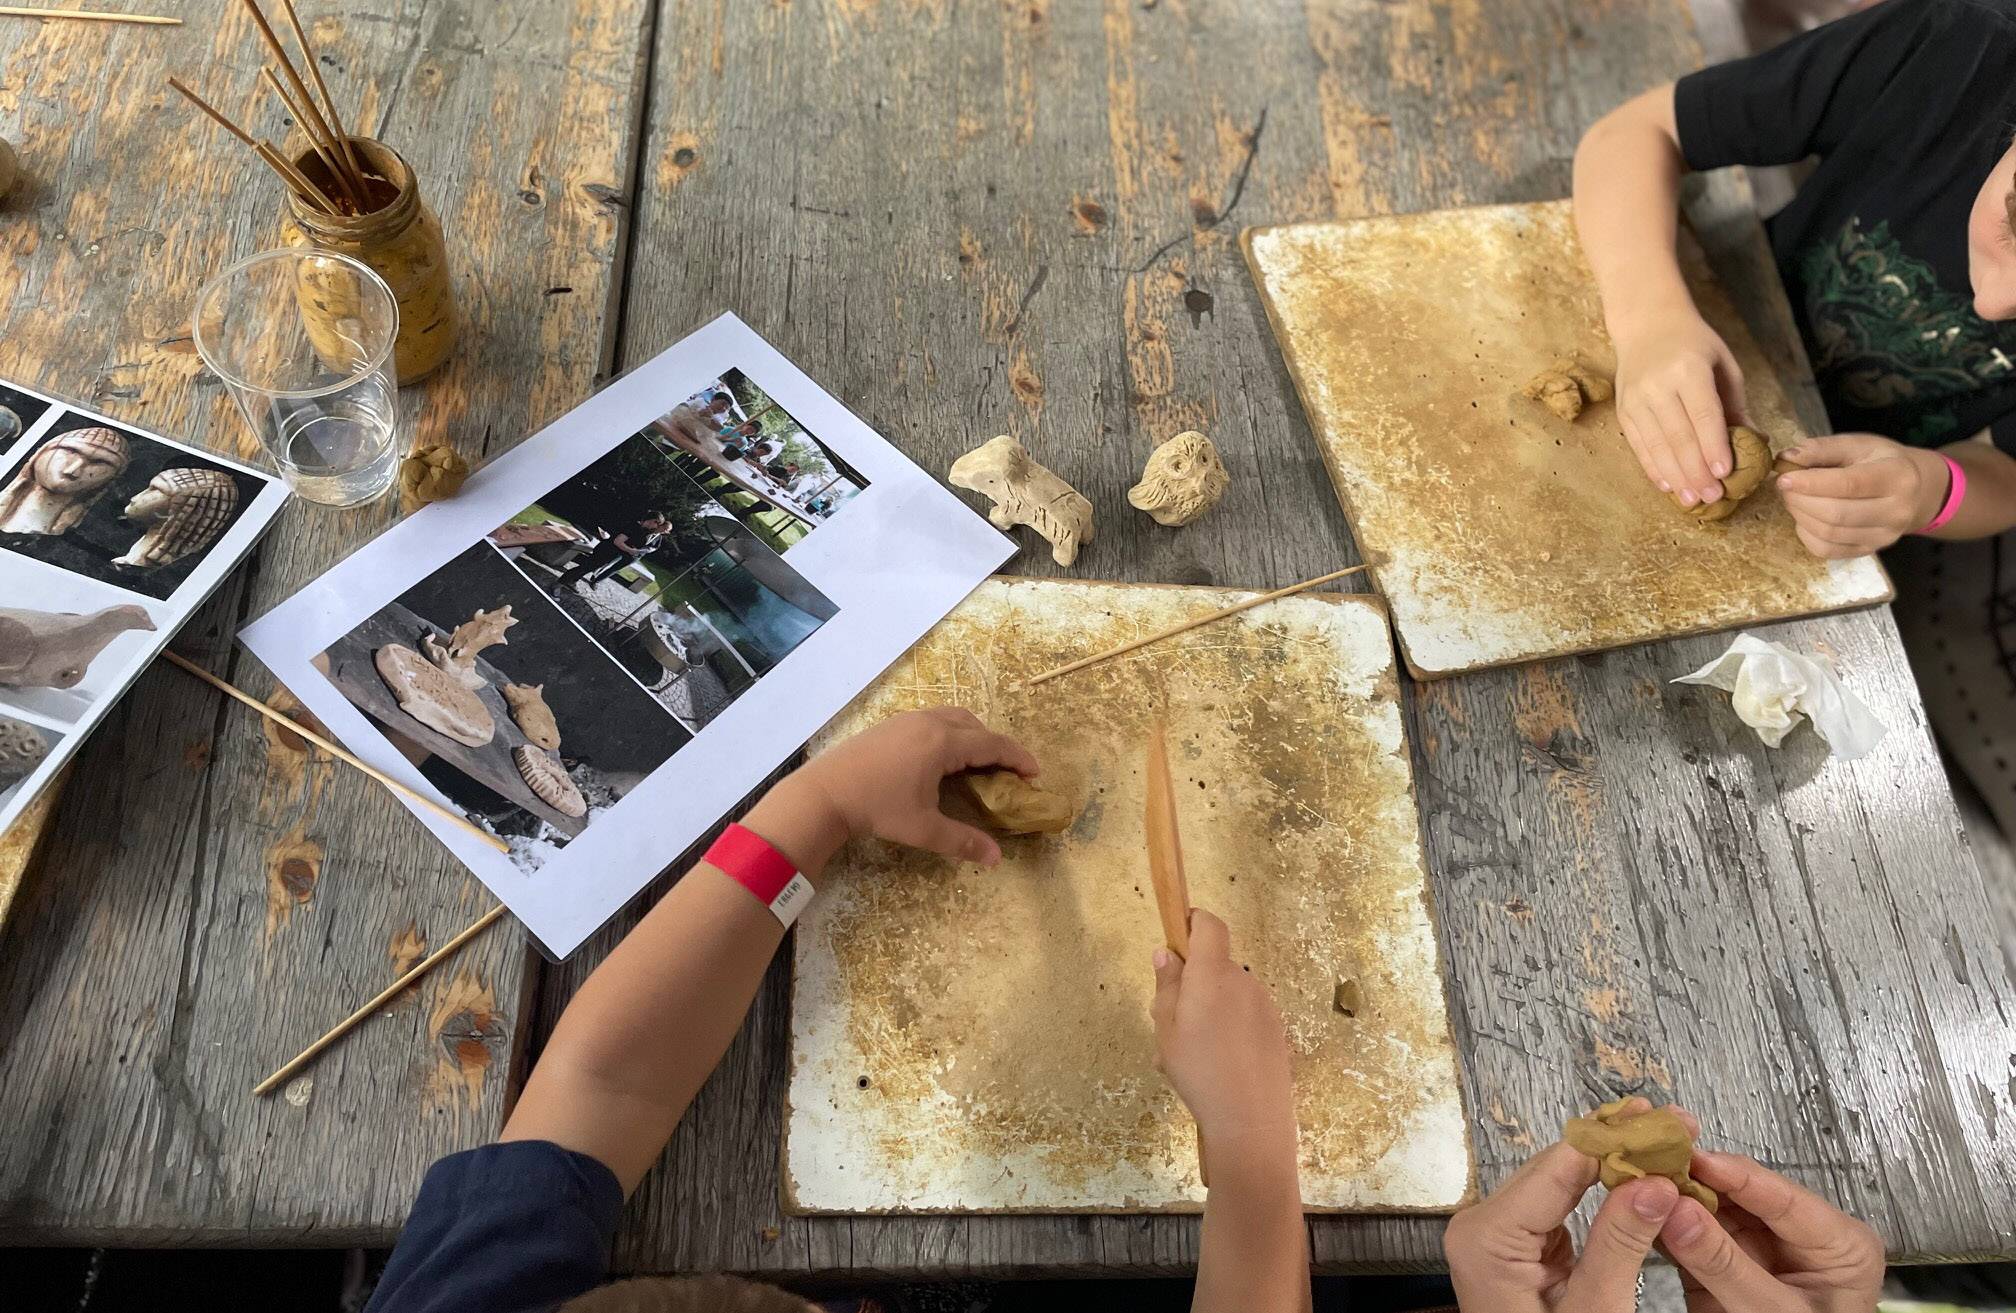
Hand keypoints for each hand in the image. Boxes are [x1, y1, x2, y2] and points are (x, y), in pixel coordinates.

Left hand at [754, 707, 1039, 872]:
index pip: (992, 744)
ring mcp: (907, 720)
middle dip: (996, 745)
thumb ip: (962, 841)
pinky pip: (932, 720)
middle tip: (1006, 771)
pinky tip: (940, 759)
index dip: (1017, 758)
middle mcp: (929, 723)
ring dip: (972, 735)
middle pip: (975, 725)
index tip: (1034, 773)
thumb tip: (997, 858)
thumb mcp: (923, 829)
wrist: (824, 792)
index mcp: (943, 743)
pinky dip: (949, 733)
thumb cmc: (877, 809)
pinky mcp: (890, 725)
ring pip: (952, 718)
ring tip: (977, 762)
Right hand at [1149, 909, 1296, 1162]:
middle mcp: (1243, 981)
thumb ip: (1167, 987)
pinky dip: (1227, 1030)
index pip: (1210, 925)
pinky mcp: (1275, 1030)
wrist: (1251, 1121)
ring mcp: (1264, 1006)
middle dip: (1192, 983)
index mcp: (1213, 975)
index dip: (1193, 922)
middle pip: (1215, 965)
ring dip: (1208, 1011)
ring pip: (1228, 995)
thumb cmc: (1198, 1071)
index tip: (1177, 937)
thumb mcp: (1167, 1030)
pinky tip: (1215, 1067)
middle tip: (1168, 1024)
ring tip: (1189, 1056)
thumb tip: (1166, 953)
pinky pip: (1244, 1016)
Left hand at [1444, 1099, 1686, 1312]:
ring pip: (1563, 1181)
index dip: (1615, 1136)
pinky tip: (1640, 1178)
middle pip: (1559, 1166)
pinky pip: (1563, 1206)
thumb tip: (1656, 1182)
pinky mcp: (1519, 1246)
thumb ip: (1621, 1244)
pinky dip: (1603, 1192)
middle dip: (1620, 1143)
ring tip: (1666, 1141)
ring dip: (1616, 1163)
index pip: (1558, 1166)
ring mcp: (1499, 1233)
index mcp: (1487, 1234)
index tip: (1663, 1116)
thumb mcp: (1594, 1311)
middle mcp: (1483, 1224)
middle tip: (1676, 1122)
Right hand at [1614, 309, 1748, 507]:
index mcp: (1688, 370)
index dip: (1714, 446)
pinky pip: (1638, 445)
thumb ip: (1735, 404)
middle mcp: (1658, 385)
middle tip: (1713, 496)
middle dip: (1696, 470)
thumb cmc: (1694, 345)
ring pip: (1656, 445)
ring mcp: (1636, 399)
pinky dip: (1652, 468)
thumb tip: (1753, 441)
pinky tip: (1667, 485)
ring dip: (1675, 476)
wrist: (1647, 323)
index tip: (1725, 473)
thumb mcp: (1723, 365)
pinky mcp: (1623, 410)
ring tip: (1692, 499)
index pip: (1703, 415)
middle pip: (1679, 436)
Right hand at [1661, 1150, 1883, 1312]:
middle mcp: (1797, 1237)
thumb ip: (1728, 1266)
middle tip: (1656, 1161)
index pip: (1784, 1197)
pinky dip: (1663, 1220)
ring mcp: (1757, 1246)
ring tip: (1640, 1177)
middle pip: (1743, 1194)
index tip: (1696, 1158)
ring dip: (1674, 1193)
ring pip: (1711, 1205)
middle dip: (1696, 1178)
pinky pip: (1690, 1230)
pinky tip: (1639, 1205)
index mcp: (1839, 1245)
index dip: (1736, 1175)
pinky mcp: (1723, 1258)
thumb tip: (1678, 1213)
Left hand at [1775, 435, 1949, 558]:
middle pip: (1836, 513)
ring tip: (1793, 498)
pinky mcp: (1869, 551)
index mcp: (1897, 476)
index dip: (1811, 483)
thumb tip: (1786, 458)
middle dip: (1800, 500)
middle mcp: (1897, 511)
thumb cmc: (1879, 462)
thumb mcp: (1857, 445)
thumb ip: (1822, 448)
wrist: (1912, 490)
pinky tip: (1804, 517)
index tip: (1784, 478)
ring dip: (1800, 516)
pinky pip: (1827, 550)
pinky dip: (1806, 534)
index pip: (1849, 484)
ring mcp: (1884, 536)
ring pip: (1829, 534)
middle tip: (1785, 487)